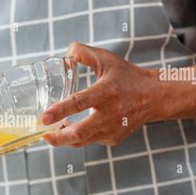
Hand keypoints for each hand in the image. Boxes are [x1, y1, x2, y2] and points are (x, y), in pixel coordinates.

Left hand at [42, 42, 161, 146]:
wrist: (154, 97)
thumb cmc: (127, 77)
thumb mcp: (106, 59)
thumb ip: (83, 53)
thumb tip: (65, 54)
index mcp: (105, 92)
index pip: (79, 103)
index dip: (59, 111)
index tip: (43, 117)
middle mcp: (109, 114)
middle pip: (78, 133)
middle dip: (57, 137)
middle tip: (42, 133)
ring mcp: (111, 130)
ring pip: (81, 141)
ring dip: (63, 139)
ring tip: (51, 132)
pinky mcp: (113, 139)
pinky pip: (89, 140)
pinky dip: (77, 137)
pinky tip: (70, 129)